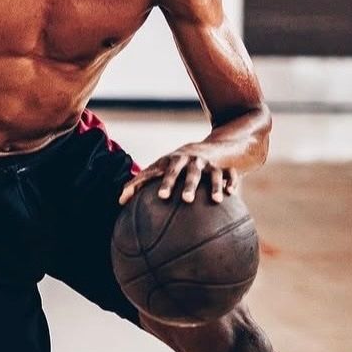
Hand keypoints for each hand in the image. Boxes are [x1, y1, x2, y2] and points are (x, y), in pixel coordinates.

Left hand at [118, 145, 237, 206]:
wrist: (215, 147)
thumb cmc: (183, 165)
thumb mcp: (166, 169)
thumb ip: (146, 184)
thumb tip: (121, 205)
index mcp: (169, 162)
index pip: (149, 173)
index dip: (136, 184)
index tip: (126, 199)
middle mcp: (186, 160)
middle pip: (176, 171)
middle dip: (169, 182)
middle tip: (163, 196)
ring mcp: (205, 163)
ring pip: (207, 174)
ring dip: (210, 186)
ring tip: (215, 200)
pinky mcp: (222, 167)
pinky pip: (228, 174)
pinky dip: (230, 183)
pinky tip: (230, 194)